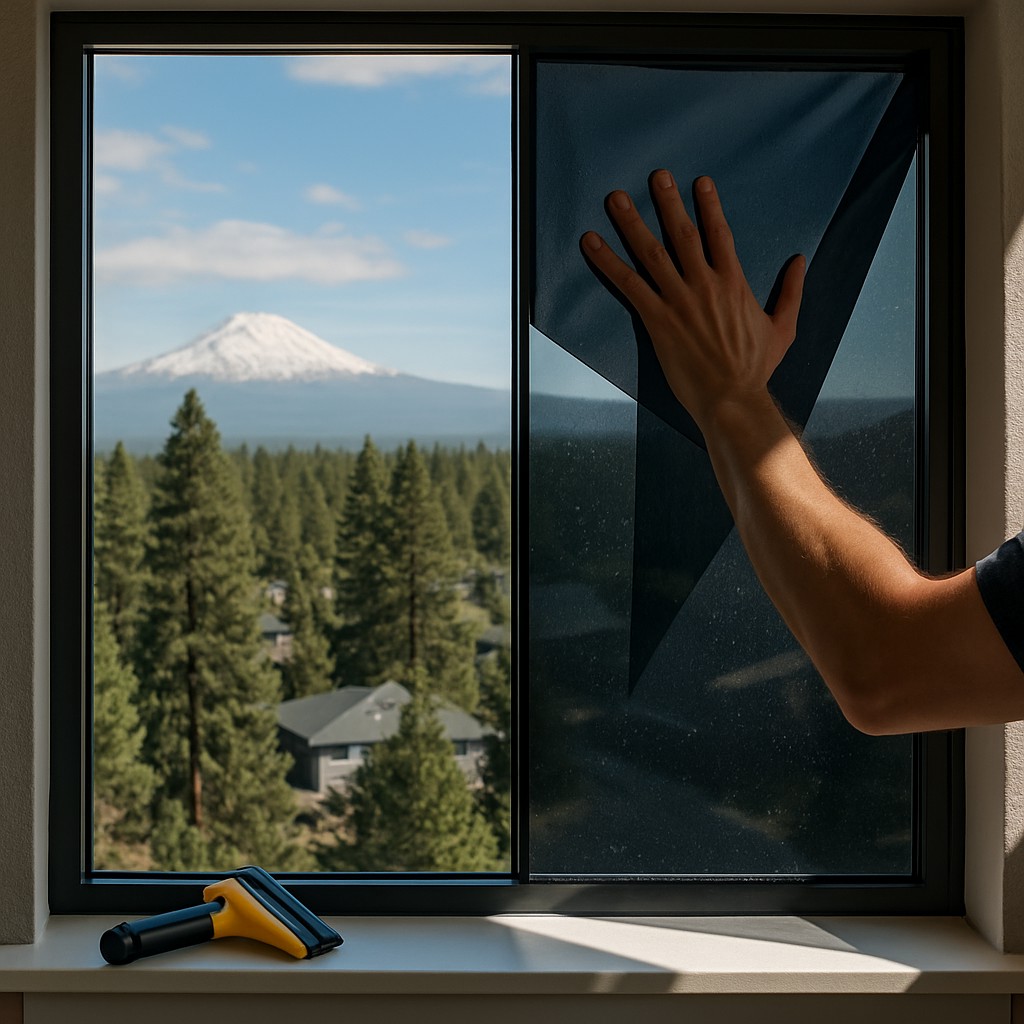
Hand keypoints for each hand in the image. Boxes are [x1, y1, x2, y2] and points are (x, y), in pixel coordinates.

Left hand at [581, 171, 804, 431]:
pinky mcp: (658, 321)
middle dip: (668, 202)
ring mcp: (679, 302)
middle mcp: (705, 285)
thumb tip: (800, 260)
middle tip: (655, 175)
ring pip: (651, 253)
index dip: (708, 206)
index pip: (719, 235)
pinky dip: (608, 262)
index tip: (699, 181)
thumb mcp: (784, 328)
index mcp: (734, 284)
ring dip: (631, 223)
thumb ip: (792, 291)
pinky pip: (628, 285)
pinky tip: (591, 243)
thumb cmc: (755, 369)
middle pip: (682, 234)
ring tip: (615, 198)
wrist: (732, 398)